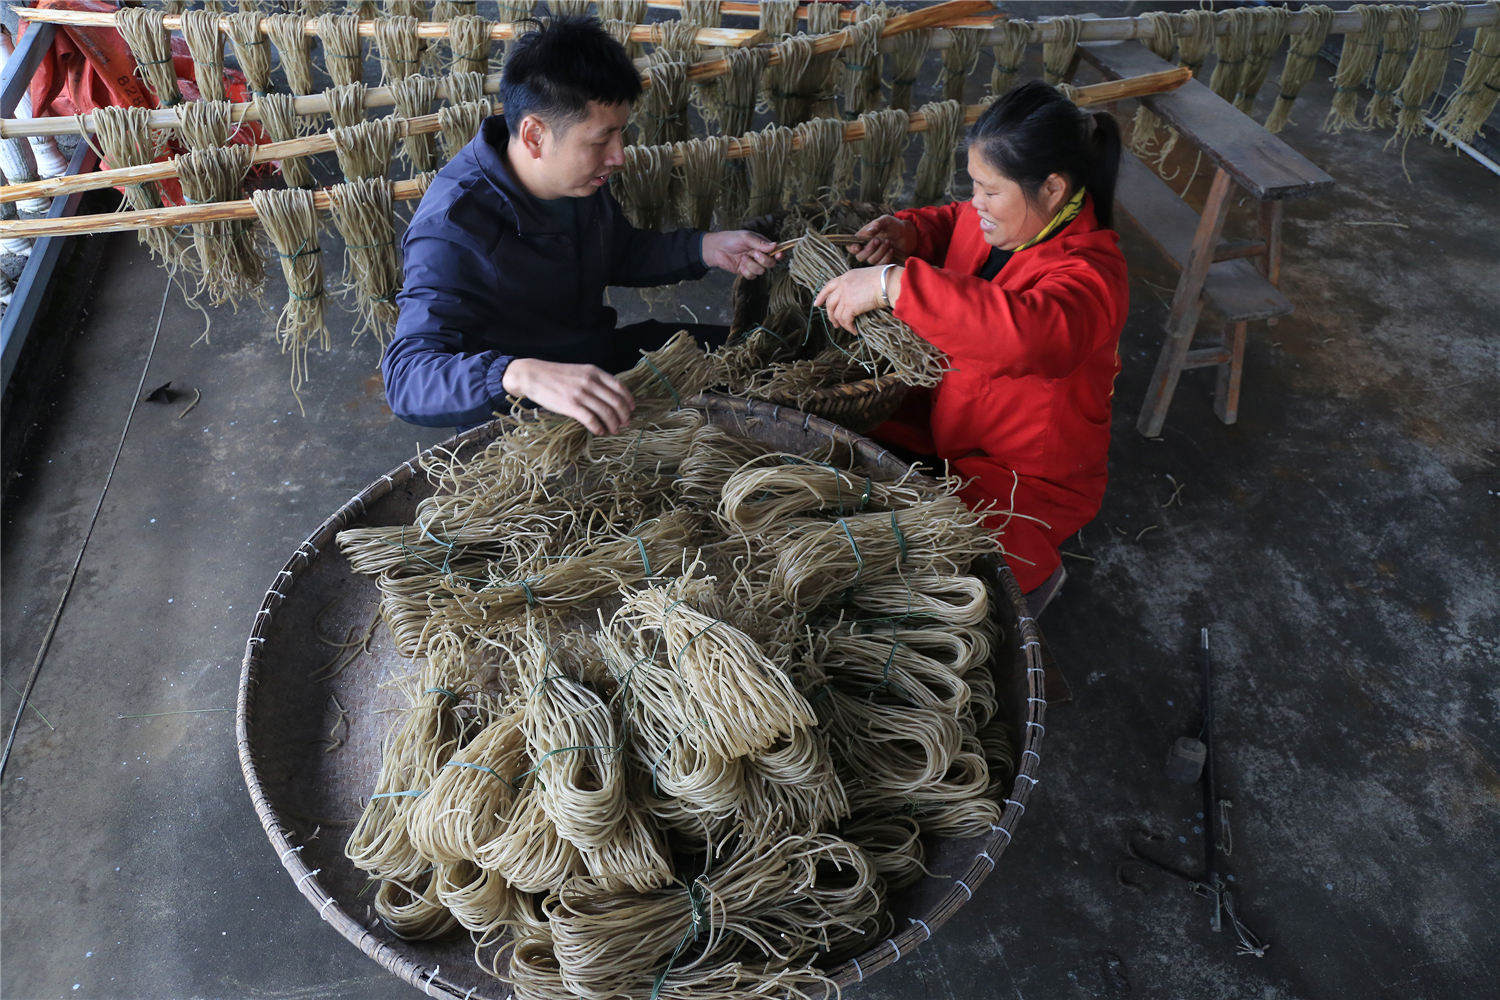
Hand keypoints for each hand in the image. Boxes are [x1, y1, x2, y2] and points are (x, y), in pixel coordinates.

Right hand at [501, 358, 635, 435]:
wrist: (533, 375)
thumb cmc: (557, 375)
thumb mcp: (580, 371)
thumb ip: (595, 380)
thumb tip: (610, 396)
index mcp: (594, 372)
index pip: (620, 387)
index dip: (629, 400)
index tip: (631, 409)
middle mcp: (590, 382)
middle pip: (616, 402)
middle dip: (624, 415)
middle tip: (625, 423)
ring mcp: (581, 394)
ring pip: (606, 412)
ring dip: (613, 424)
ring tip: (614, 430)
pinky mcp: (571, 405)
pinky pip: (591, 419)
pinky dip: (599, 428)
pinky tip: (599, 431)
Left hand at [701, 230, 781, 278]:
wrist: (716, 249)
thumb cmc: (731, 239)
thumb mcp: (745, 237)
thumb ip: (760, 243)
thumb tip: (775, 245)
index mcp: (762, 245)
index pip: (776, 250)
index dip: (780, 254)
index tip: (778, 255)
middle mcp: (760, 255)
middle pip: (771, 263)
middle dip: (764, 260)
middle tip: (754, 254)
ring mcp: (753, 264)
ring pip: (761, 271)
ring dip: (752, 265)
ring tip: (743, 258)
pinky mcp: (746, 271)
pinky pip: (752, 276)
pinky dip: (746, 271)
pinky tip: (740, 265)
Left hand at [813, 265, 901, 334]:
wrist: (888, 283)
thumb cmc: (884, 279)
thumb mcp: (865, 276)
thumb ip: (856, 284)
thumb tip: (856, 296)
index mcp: (846, 276)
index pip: (828, 286)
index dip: (821, 296)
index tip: (817, 303)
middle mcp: (843, 285)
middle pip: (830, 302)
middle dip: (830, 314)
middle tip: (834, 322)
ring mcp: (845, 296)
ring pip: (836, 313)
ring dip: (840, 323)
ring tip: (847, 328)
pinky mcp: (850, 306)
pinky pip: (845, 320)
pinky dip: (849, 327)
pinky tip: (854, 330)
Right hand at [847, 215, 916, 265]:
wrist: (907, 234)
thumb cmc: (894, 225)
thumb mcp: (886, 220)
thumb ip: (877, 224)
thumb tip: (869, 231)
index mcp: (863, 238)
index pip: (851, 246)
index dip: (852, 248)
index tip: (858, 247)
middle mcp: (867, 248)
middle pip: (860, 256)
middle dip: (869, 250)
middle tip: (878, 240)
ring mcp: (875, 256)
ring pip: (871, 260)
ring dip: (880, 252)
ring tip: (888, 242)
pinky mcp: (883, 262)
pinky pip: (881, 265)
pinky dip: (886, 257)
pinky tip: (891, 250)